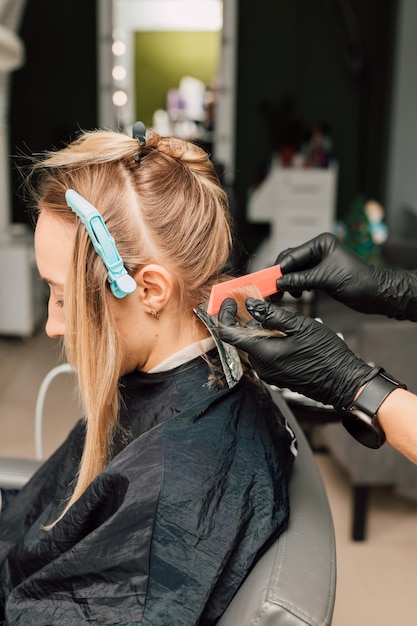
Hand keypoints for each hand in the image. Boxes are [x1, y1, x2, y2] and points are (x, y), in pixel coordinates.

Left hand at [217, 297, 377, 408]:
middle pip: (243, 337)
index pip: (227, 333)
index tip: (230, 301)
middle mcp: (261, 366)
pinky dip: (270, 340)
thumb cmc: (326, 355)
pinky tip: (289, 335)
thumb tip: (251, 305)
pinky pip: (264, 353)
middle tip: (270, 308)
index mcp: (263, 353)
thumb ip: (272, 315)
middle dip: (252, 320)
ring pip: (254, 344)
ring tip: (288, 324)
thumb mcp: (300, 326)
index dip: (224, 314)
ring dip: (263, 330)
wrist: (343, 382)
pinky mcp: (276, 375)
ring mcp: (268, 372)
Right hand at [275, 232, 416, 319]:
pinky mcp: (321, 275)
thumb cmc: (358, 281)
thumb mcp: (325, 279)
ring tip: (286, 296)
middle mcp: (319, 250)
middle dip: (282, 276)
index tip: (268, 282)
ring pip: (295, 271)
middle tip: (273, 291)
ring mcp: (320, 262)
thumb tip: (280, 283)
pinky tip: (299, 294)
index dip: (279, 269)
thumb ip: (301, 279)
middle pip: (291, 262)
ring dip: (289, 283)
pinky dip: (297, 286)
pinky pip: (302, 279)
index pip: (292, 255)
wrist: (376, 294)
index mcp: (321, 243)